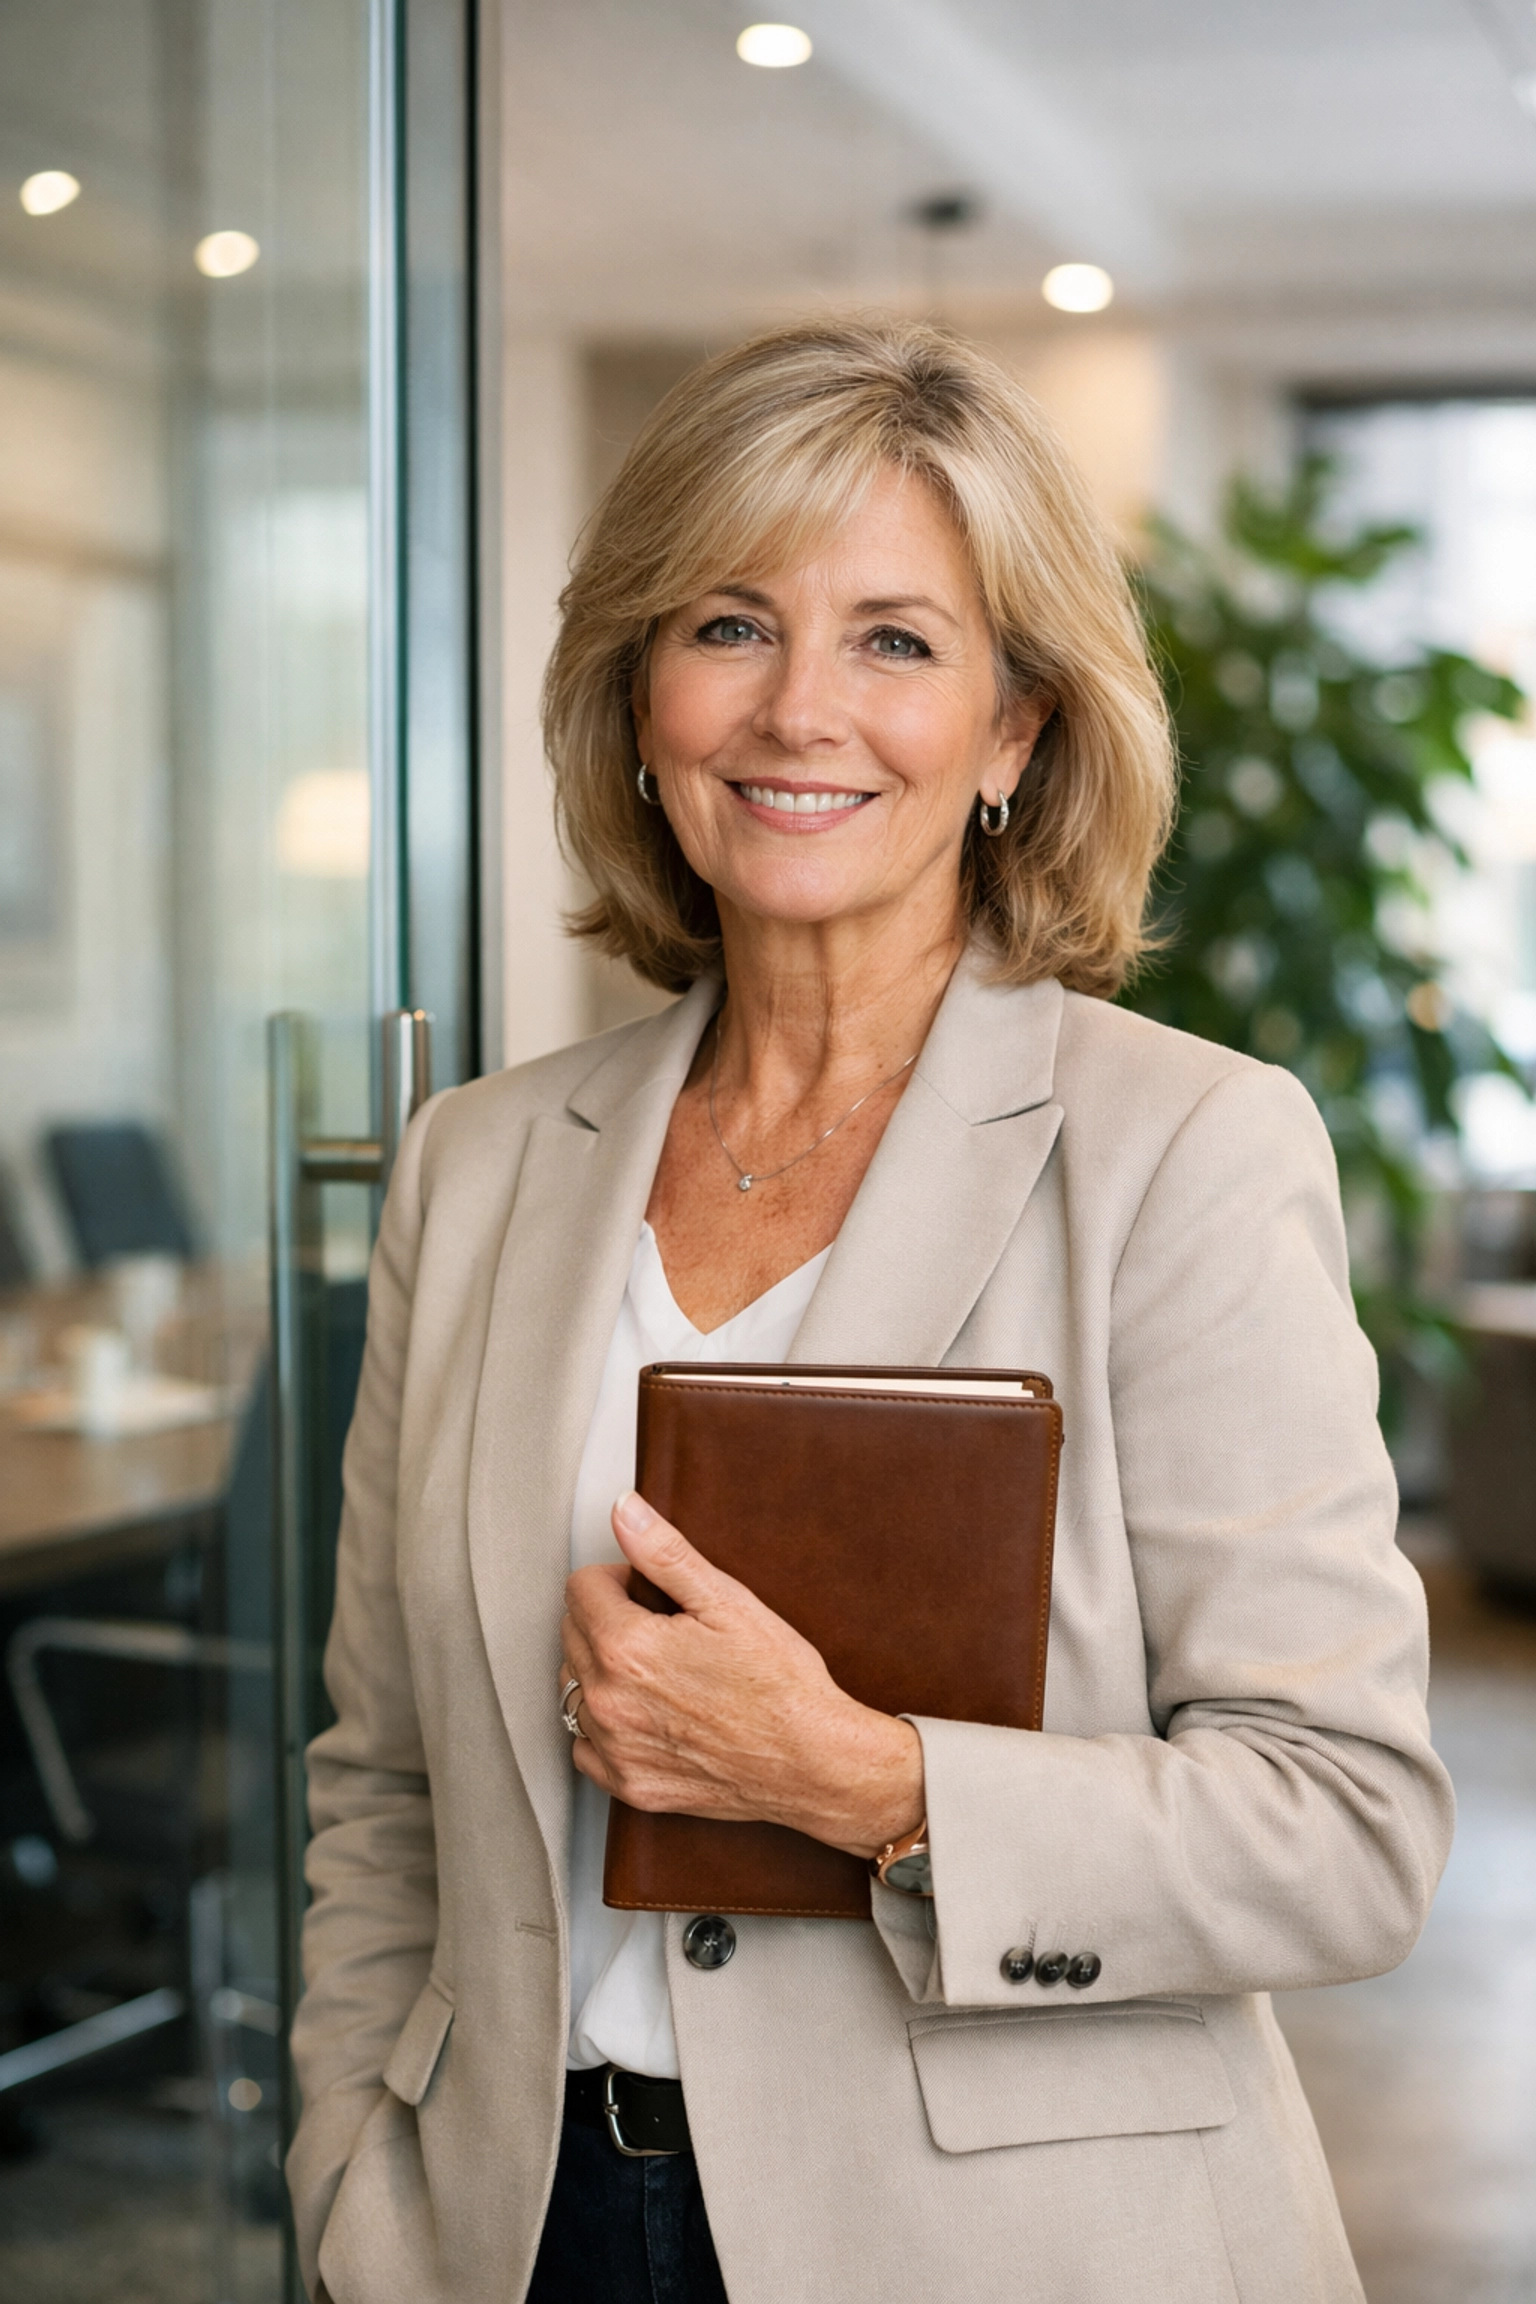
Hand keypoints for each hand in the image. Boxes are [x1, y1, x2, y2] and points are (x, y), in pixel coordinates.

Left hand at [560, 1491, 923, 1860]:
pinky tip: (648, 1715)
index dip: (618, 1577)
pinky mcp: (629, 1785)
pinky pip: (585, 1746)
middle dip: (607, 1619)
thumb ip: (664, 1552)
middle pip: (572, 1634)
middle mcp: (608, 1702)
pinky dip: (605, 1728)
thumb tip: (624, 1510)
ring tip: (657, 1670)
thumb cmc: (780, 1682)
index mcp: (626, 1648)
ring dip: (600, 1671)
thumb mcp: (727, 1601)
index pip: (580, 1588)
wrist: (812, 1762)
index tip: (650, 1591)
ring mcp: (615, 1749)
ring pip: (573, 1688)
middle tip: (662, 1627)